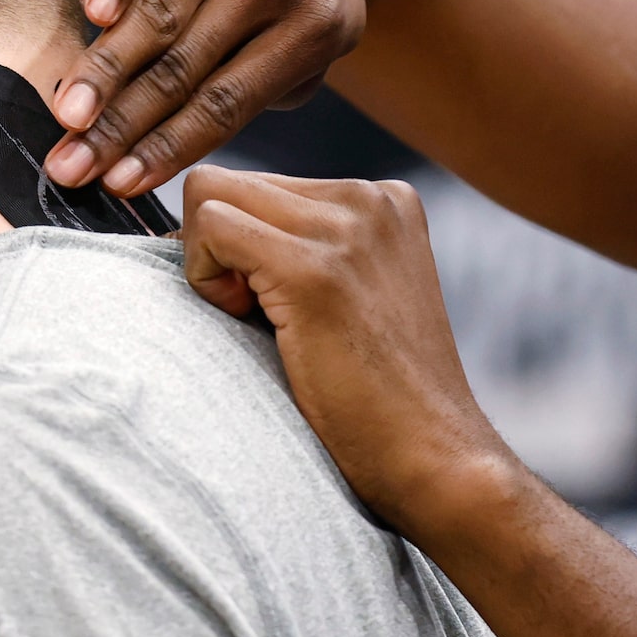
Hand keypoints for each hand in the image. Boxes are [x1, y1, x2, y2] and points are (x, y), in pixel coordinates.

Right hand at [44, 0, 366, 194]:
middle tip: (72, 167)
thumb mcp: (321, 30)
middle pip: (185, 69)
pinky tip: (90, 19)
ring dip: (105, 71)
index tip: (122, 183)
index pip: (228, 103)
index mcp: (315, 26)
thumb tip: (194, 140)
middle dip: (122, 126)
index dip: (170, 146)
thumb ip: (278, 86)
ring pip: (158, 15)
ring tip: (66, 116)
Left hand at [180, 167, 522, 537]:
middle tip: (255, 313)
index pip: (263, 183)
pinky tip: (249, 321)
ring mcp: (346, 228)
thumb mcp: (356, 293)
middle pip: (230, 181)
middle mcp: (371, 198)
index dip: (242, 244)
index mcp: (386, 199)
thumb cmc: (380, 396)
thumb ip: (304, 245)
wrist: (433, 455)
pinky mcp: (314, 269)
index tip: (271, 301)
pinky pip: (210, 226)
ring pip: (209, 195)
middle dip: (217, 246)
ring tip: (257, 319)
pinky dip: (203, 276)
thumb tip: (206, 221)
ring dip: (207, 262)